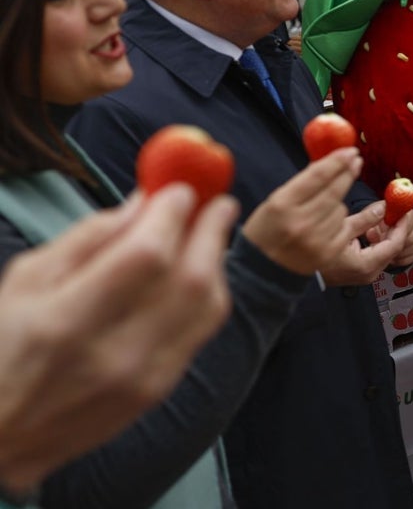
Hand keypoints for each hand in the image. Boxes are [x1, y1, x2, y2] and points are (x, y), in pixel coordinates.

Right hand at [0, 186, 235, 492]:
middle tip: (217, 202)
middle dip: (210, 231)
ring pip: (207, 307)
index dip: (171, 215)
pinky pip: (201, 333)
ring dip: (216, 261)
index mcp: (66, 324)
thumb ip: (89, 238)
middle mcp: (113, 357)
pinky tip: (199, 272)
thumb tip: (145, 201)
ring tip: (211, 231)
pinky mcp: (158, 393)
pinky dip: (207, 294)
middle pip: (190, 280)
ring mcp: (141, 382)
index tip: (181, 189)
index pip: (146, 256)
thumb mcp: (25, 281)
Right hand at [240, 147, 361, 274]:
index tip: (350, 151)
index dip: (337, 161)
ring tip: (322, 206)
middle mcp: (300, 222)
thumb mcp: (276, 201)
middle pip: (334, 191)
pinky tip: (331, 220)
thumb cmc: (267, 229)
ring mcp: (316, 240)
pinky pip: (345, 228)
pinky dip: (340, 221)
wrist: (262, 269)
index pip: (317, 176)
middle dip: (347, 173)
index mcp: (282, 205)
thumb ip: (302, 182)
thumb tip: (331, 161)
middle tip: (356, 160)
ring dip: (337, 202)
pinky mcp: (328, 254)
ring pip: (341, 209)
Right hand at [320, 206, 412, 286]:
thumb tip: (383, 207)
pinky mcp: (361, 271)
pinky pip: (378, 254)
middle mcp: (369, 273)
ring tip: (387, 219)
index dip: (401, 226)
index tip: (403, 212)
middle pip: (394, 249)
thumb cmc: (314, 252)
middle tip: (398, 213)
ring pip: (387, 252)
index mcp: (366, 265)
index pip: (395, 245)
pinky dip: (380, 240)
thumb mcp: (342, 229)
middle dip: (397, 229)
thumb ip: (365, 218)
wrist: (298, 268)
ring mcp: (366, 274)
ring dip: (389, 234)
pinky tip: (376, 229)